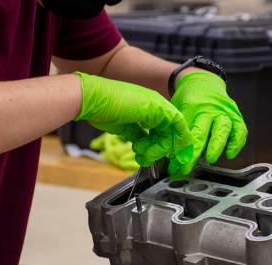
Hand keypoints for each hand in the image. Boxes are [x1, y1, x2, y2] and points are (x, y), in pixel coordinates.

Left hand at [74, 72, 192, 174]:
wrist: (90, 100)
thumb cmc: (117, 100)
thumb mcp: (147, 107)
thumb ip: (167, 118)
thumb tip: (180, 130)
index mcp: (159, 105)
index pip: (177, 125)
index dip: (181, 141)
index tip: (180, 156)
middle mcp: (152, 112)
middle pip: (166, 135)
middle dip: (161, 149)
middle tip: (151, 157)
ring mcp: (139, 120)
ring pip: (154, 139)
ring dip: (151, 150)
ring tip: (141, 156)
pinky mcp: (128, 127)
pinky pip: (141, 140)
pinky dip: (143, 149)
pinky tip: (139, 153)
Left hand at [169, 71, 247, 175]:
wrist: (203, 80)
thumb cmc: (188, 99)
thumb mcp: (176, 110)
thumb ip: (175, 131)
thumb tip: (170, 158)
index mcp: (192, 107)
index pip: (186, 132)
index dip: (182, 151)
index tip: (177, 165)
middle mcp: (210, 108)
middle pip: (203, 131)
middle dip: (197, 152)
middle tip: (190, 166)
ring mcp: (225, 111)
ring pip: (224, 129)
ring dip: (217, 146)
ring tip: (211, 159)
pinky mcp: (236, 114)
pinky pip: (240, 130)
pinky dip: (236, 143)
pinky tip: (230, 154)